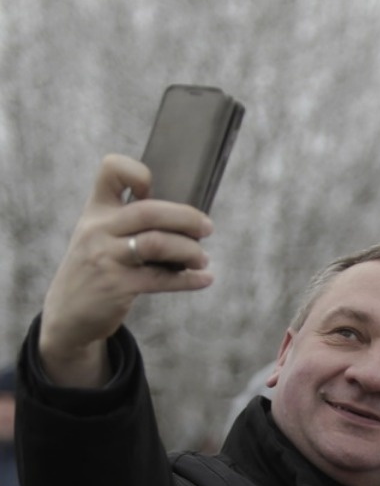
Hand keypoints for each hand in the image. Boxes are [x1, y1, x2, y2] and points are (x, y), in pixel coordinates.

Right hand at [38, 153, 214, 387]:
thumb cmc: (93, 272)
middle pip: (149, 211)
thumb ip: (127, 223)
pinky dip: (188, 280)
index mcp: (95, 210)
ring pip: (157, 243)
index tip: (155, 189)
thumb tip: (183, 220)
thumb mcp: (97, 237)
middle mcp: (98, 229)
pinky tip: (204, 279)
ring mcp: (106, 258)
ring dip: (189, 250)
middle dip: (186, 217)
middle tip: (207, 228)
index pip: (111, 170)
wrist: (67, 315)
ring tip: (203, 258)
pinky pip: (161, 280)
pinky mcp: (117, 286)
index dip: (137, 172)